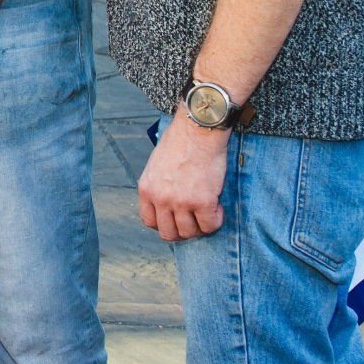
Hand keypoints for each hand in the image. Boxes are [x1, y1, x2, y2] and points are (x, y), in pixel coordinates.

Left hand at [137, 114, 228, 240]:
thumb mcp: (157, 164)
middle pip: (168, 233)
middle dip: (182, 230)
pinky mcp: (203, 202)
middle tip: (194, 220)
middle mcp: (161, 199)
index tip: (175, 219)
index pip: (149, 221)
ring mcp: (181, 202)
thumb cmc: (180, 141)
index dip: (164, 223)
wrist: (198, 130)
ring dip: (200, 226)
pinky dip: (216, 220)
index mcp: (146, 188)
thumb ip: (159, 184)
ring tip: (207, 210)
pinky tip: (217, 206)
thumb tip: (167, 199)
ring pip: (189, 233)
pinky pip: (210, 225)